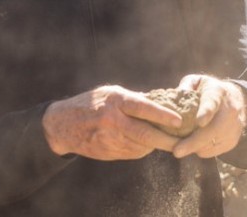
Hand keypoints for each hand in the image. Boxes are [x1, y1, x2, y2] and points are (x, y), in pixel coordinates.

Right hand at [42, 85, 183, 160]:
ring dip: (157, 145)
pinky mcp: (108, 152)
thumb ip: (133, 98)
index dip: (162, 114)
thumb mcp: (111, 93)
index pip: (143, 107)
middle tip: (183, 141)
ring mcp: (110, 139)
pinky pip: (133, 153)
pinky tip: (149, 144)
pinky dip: (144, 149)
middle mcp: (113, 120)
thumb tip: (160, 101)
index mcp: (116, 101)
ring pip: (141, 145)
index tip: (178, 120)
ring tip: (171, 141)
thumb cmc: (91, 103)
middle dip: (166, 139)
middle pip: (145, 133)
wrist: (63, 125)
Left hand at [172, 75, 246, 158]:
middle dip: (194, 142)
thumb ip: (185, 86)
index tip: (199, 121)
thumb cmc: (209, 90)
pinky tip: (194, 144)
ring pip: (212, 143)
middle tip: (177, 151)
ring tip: (182, 145)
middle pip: (213, 130)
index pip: (212, 103)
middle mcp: (230, 110)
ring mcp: (234, 127)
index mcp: (217, 92)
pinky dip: (201, 150)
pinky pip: (213, 151)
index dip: (206, 112)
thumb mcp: (197, 81)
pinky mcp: (233, 141)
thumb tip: (174, 98)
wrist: (236, 99)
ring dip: (194, 148)